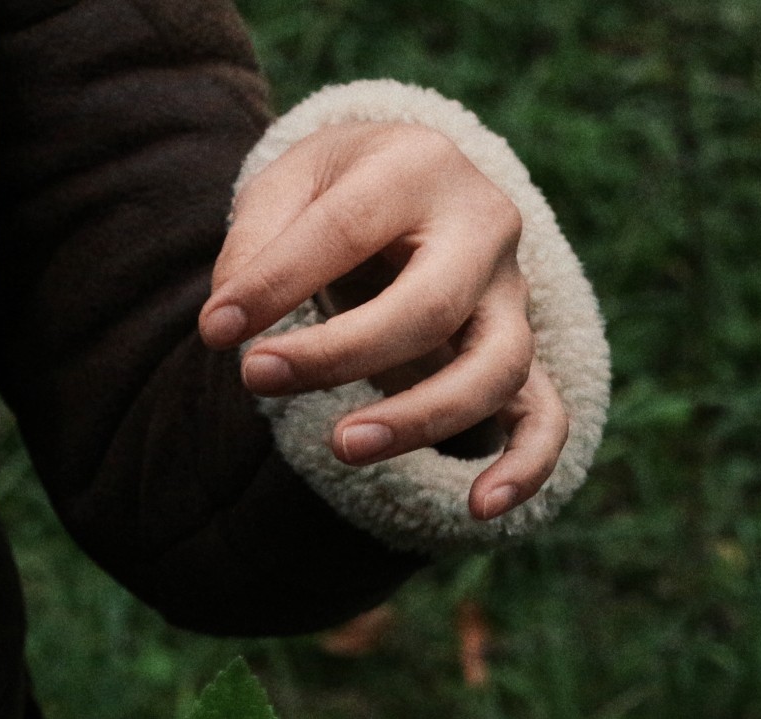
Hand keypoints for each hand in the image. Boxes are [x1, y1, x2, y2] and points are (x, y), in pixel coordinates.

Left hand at [202, 121, 568, 521]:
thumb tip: (229, 319)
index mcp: (421, 167)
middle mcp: (484, 229)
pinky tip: (480, 510)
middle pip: (428, 307)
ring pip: (494, 369)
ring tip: (340, 448)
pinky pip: (546, 418)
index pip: (347, 228)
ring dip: (419, 418)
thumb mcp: (290, 180)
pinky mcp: (520, 355)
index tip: (214, 330)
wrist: (410, 186)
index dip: (275, 284)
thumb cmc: (339, 189)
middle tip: (255, 377)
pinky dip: (527, 466)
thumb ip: (256, 238)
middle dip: (338, 353)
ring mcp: (511, 298)